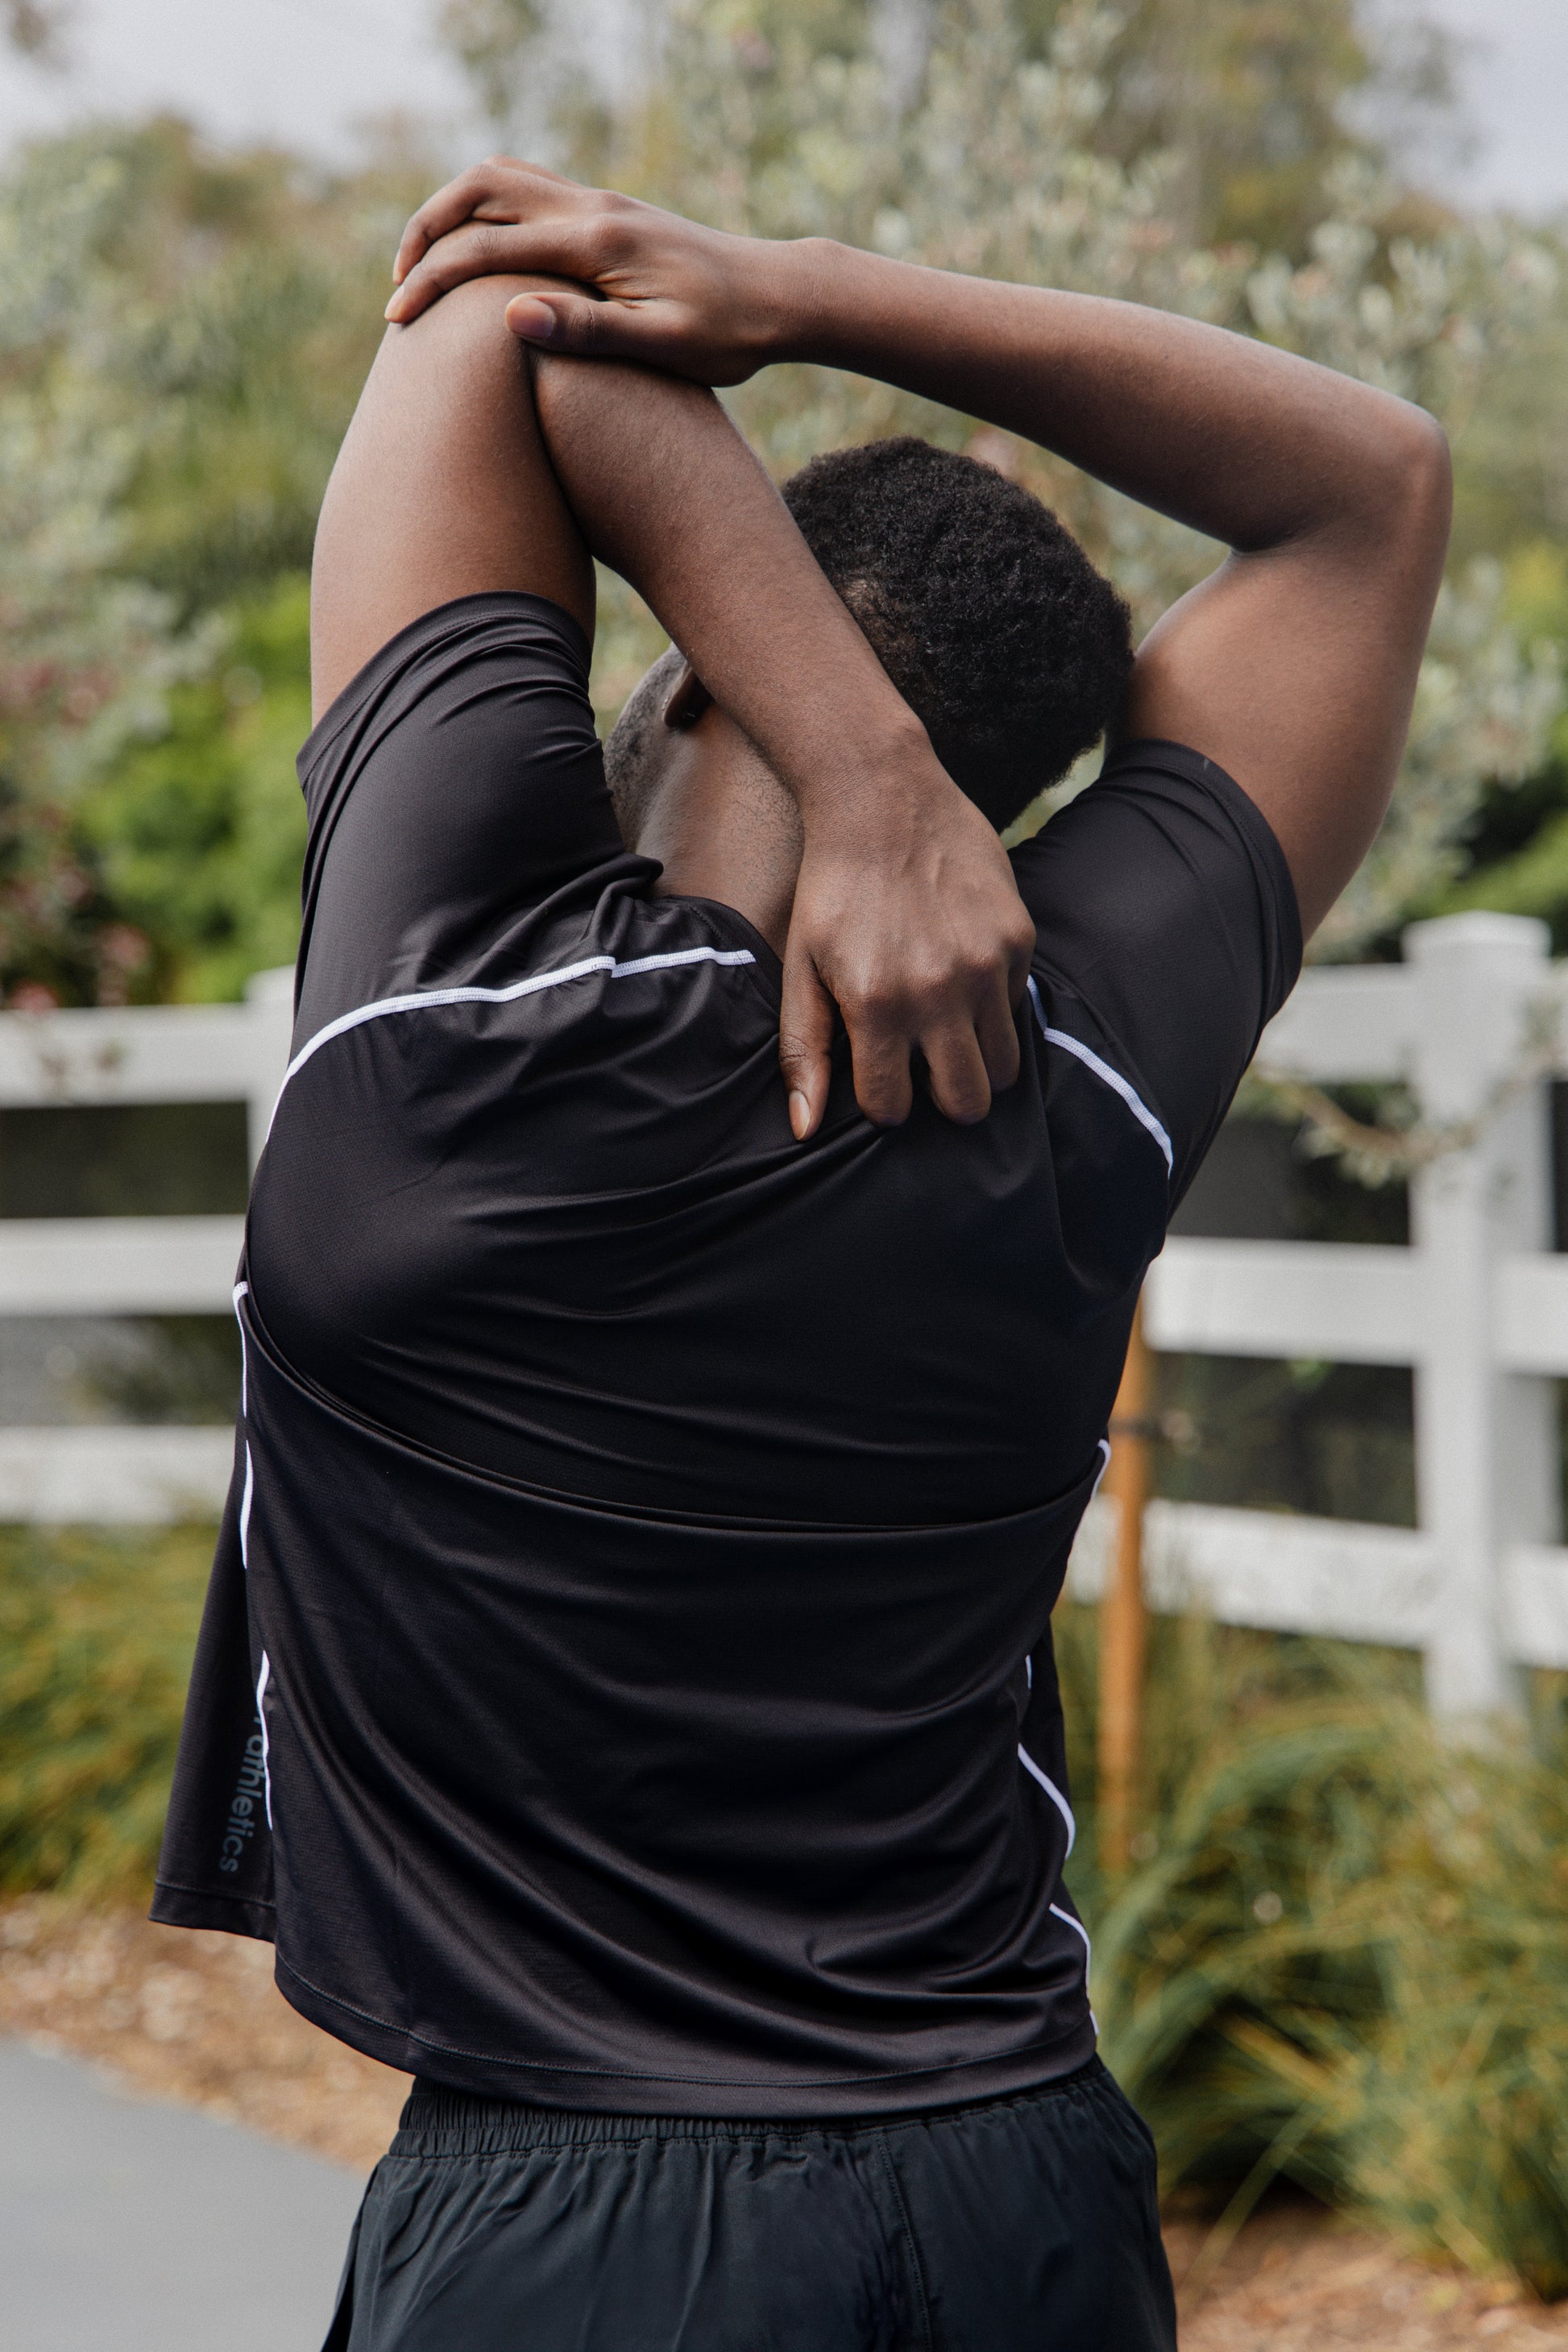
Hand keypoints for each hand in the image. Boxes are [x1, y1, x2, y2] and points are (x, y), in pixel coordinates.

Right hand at [387, 157, 792, 384]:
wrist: (779, 296)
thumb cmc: (727, 335)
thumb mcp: (659, 345)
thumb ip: (584, 331)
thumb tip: (509, 317)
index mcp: (596, 241)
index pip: (487, 250)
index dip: (432, 283)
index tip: (397, 322)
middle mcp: (591, 207)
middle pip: (479, 190)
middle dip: (425, 232)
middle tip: (400, 287)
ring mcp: (599, 203)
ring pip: (501, 178)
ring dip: (452, 212)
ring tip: (427, 267)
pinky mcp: (607, 212)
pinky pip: (529, 189)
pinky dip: (487, 209)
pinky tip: (481, 254)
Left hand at [779, 772, 1035, 1137]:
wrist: (882, 798)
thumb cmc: (832, 889)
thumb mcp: (801, 968)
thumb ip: (805, 1051)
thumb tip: (805, 1131)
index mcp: (876, 1004)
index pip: (893, 1109)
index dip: (883, 1102)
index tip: (877, 1076)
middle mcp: (939, 991)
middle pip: (966, 1104)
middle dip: (944, 1100)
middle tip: (925, 1070)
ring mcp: (986, 965)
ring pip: (1005, 1068)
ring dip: (977, 1062)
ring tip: (947, 1031)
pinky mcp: (1018, 938)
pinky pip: (1017, 1008)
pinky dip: (994, 1008)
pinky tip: (962, 973)